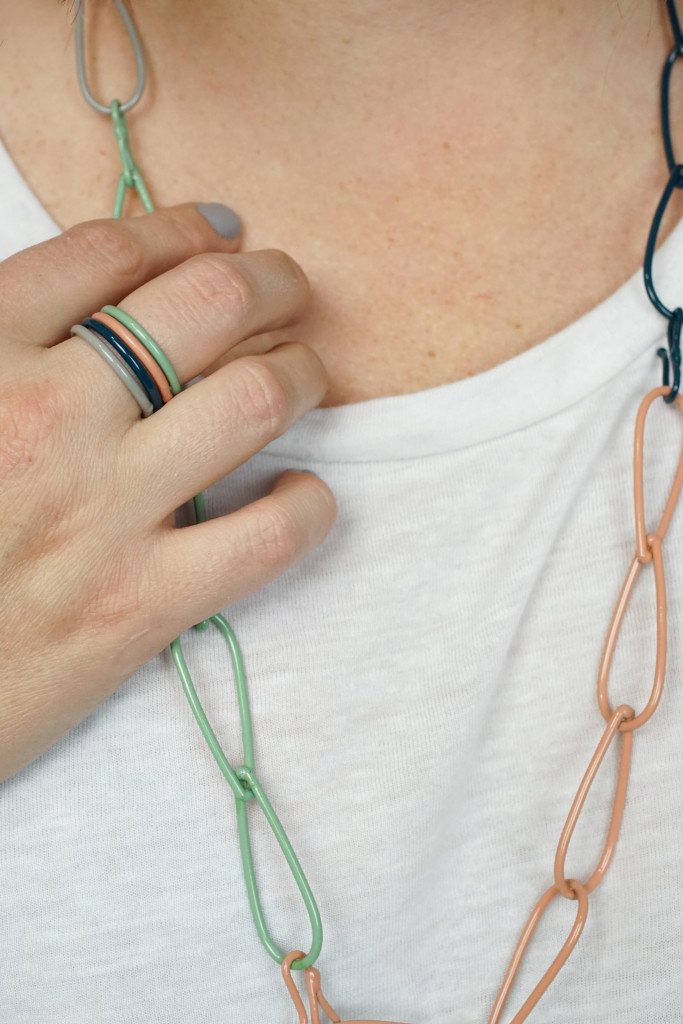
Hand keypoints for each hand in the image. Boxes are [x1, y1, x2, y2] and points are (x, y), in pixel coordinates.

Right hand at [0, 203, 335, 781]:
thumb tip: (87, 301)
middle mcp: (48, 418)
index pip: (109, 253)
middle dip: (268, 280)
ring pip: (255, 398)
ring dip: (301, 372)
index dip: (179, 228)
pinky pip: (271, 535)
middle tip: (285, 288)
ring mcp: (102, 512)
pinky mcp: (141, 606)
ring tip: (303, 374)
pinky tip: (301, 492)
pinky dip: (307, 504)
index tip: (215, 231)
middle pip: (205, 303)